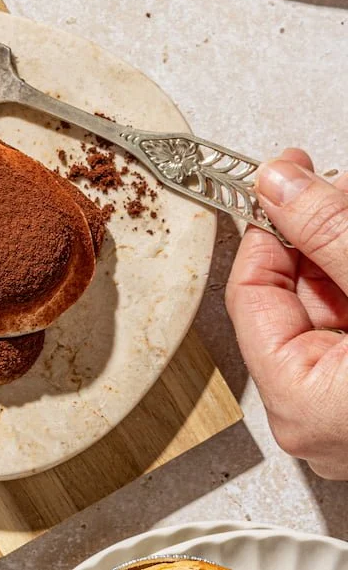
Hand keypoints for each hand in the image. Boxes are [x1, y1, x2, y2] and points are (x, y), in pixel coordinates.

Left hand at [226, 148, 347, 477]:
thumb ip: (332, 235)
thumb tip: (279, 181)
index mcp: (301, 403)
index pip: (253, 289)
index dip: (269, 223)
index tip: (288, 171)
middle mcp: (318, 421)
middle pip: (295, 295)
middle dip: (318, 232)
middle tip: (336, 184)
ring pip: (331, 307)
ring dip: (343, 253)